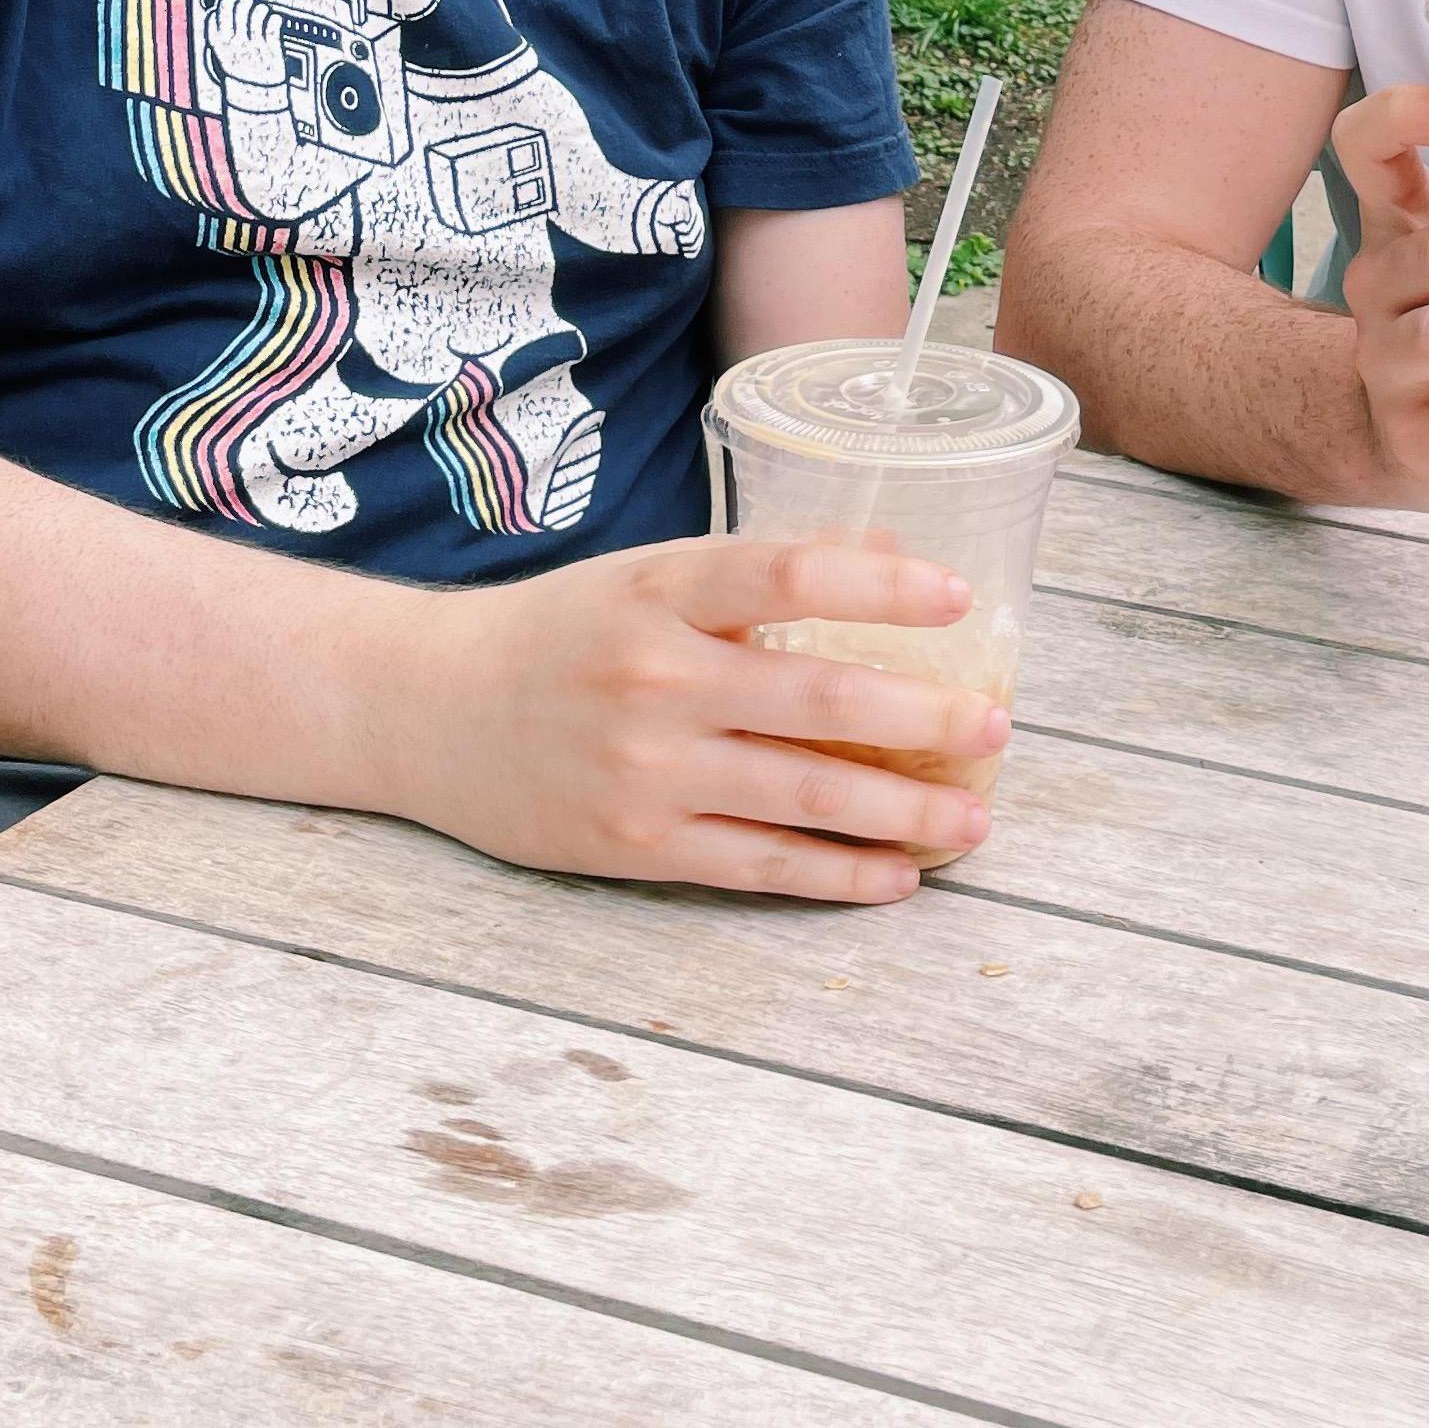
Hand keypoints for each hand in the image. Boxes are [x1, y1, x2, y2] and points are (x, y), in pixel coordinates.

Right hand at [200, 0, 292, 104]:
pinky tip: (274, 18)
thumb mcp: (224, 59)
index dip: (221, 5)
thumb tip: (220, 14)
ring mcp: (253, 46)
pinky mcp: (271, 50)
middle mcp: (234, 45)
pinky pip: (272, 26)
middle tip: (244, 0)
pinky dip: (274, 19)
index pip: (215, 19)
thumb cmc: (241, 77)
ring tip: (261, 8)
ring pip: (255, 15)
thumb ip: (222, 39)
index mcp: (219, 49)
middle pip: (235, 12)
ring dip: (258, 8)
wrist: (257, 98)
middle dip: (239, 1)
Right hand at [355, 531, 1011, 902]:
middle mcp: (655, 677)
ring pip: (801, 795)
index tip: (958, 594)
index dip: (880, 581)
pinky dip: (836, 875)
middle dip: (924, 718)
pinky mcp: (635, 845)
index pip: (787, 574)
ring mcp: (645, 769)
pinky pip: (757, 866)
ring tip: (974, 819)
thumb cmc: (561, 632)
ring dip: (902, 811)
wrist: (429, 710)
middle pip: (816, 697)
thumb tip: (892, 552)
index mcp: (661, 589)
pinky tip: (896, 875)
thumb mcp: (647, 575)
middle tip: (999, 729)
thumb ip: (755, 574)